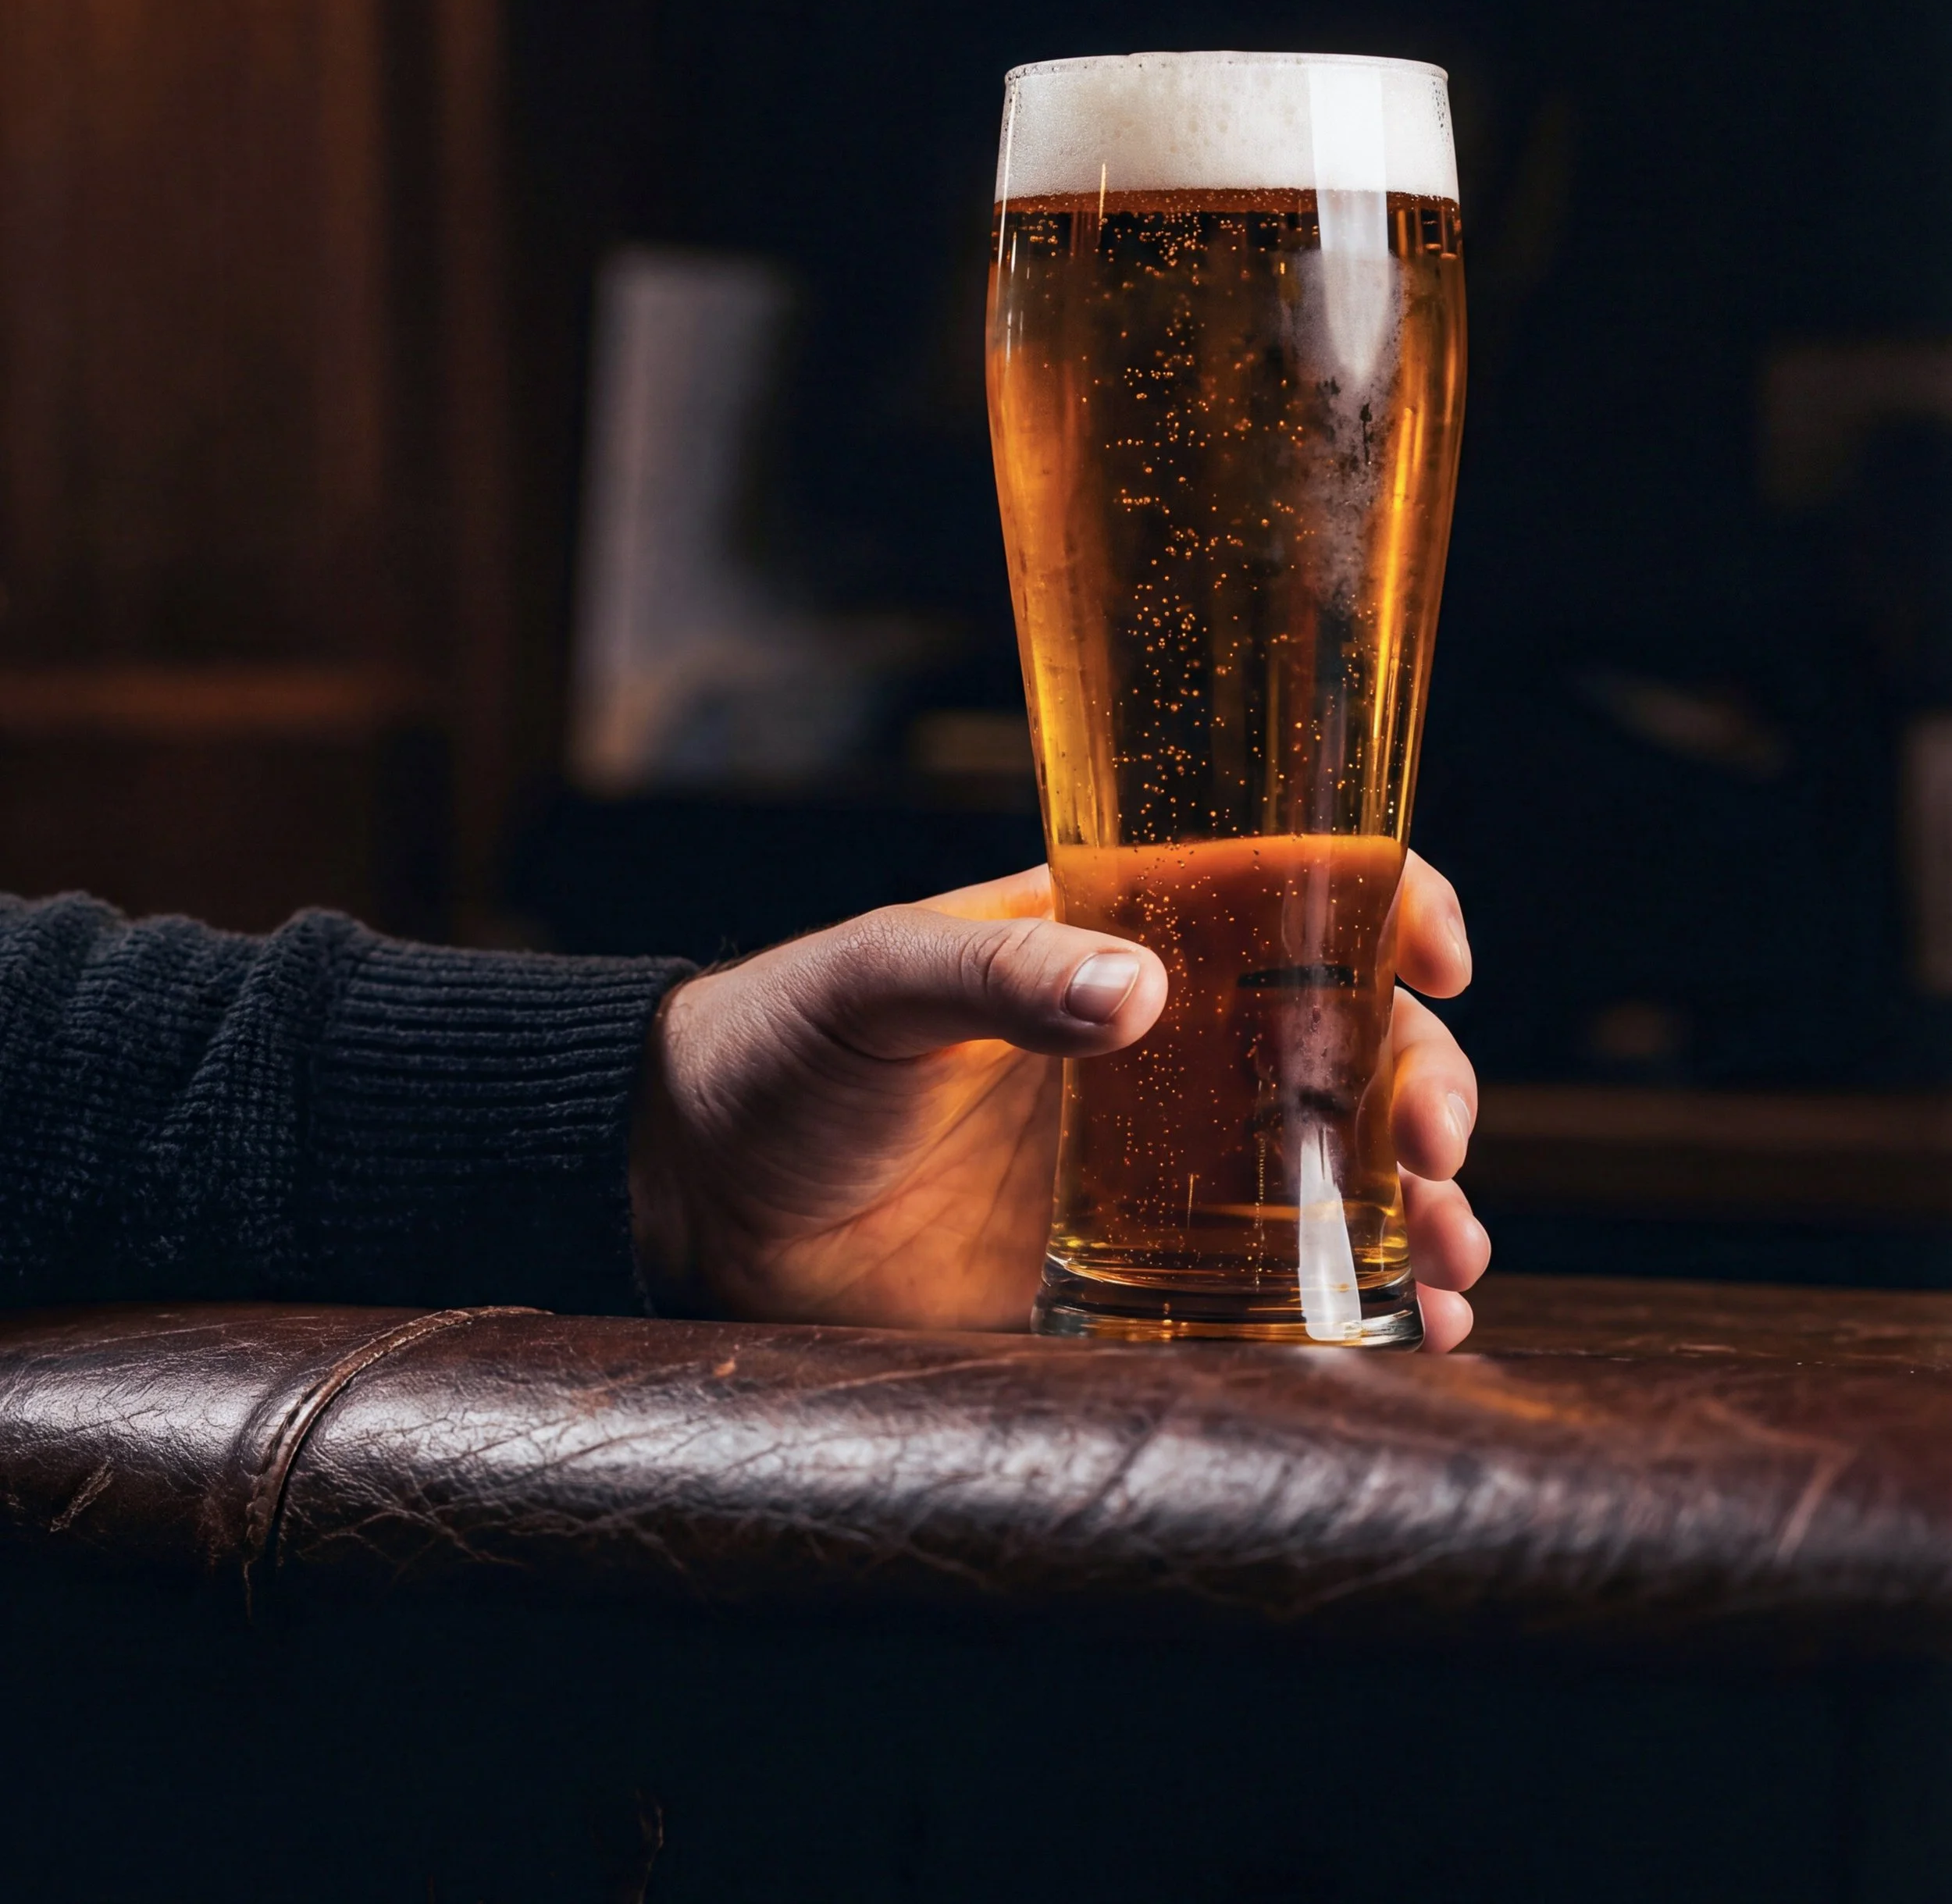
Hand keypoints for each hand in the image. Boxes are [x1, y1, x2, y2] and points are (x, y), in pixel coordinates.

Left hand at [635, 854, 1488, 1347]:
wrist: (690, 1194)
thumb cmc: (775, 1049)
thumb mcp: (875, 983)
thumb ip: (996, 979)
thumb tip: (1140, 993)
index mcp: (1110, 944)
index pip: (1281, 896)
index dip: (1384, 902)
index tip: (1440, 951)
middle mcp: (1155, 1054)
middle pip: (1342, 1045)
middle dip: (1421, 1083)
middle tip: (1436, 1145)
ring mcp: (1149, 1171)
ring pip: (1331, 1171)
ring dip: (1420, 1205)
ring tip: (1459, 1257)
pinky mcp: (1121, 1279)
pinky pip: (1265, 1287)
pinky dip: (1353, 1303)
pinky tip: (1416, 1329)